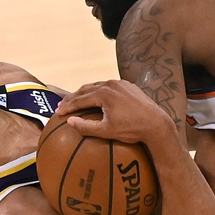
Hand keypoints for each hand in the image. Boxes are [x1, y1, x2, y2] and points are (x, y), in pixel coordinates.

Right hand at [56, 80, 174, 147]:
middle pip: (86, 89)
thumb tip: (70, 122)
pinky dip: (98, 92)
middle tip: (62, 106)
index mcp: (104, 94)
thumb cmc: (132, 130)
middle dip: (73, 97)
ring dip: (85, 93)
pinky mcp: (129, 86)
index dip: (67, 107)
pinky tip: (96, 99)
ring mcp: (121, 83)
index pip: (80, 99)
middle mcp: (111, 84)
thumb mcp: (107, 131)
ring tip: (76, 101)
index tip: (58, 113)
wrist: (157, 124)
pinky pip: (109, 87)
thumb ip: (87, 127)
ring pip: (97, 86)